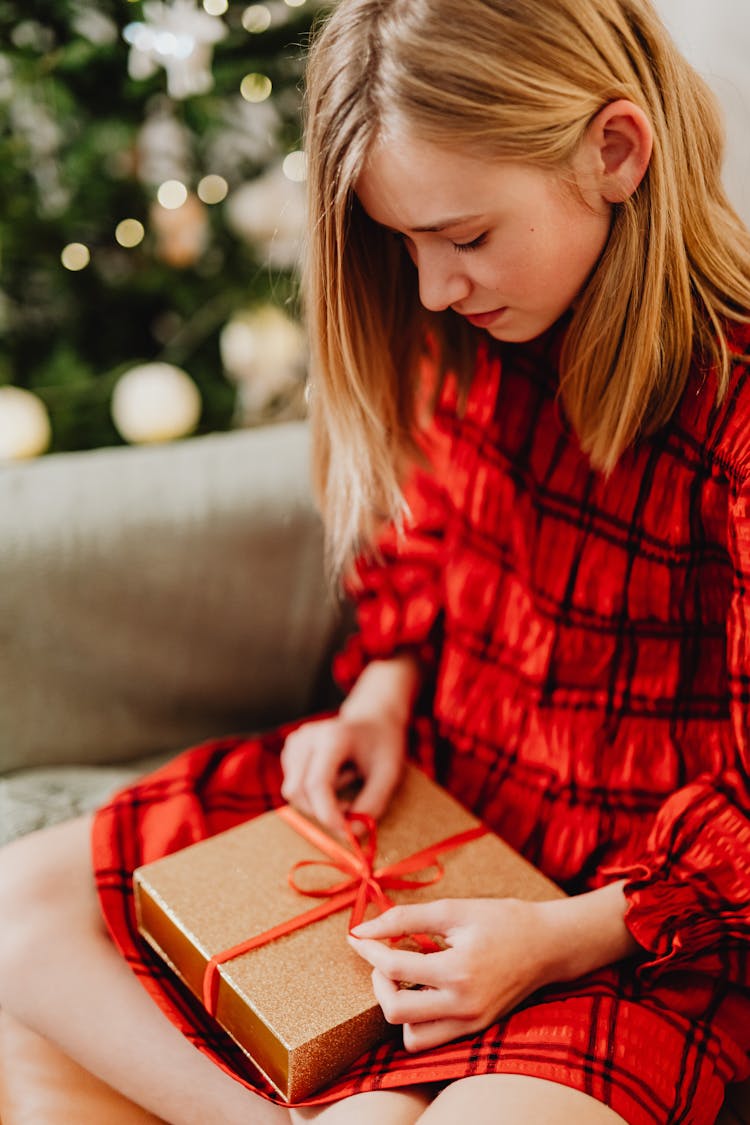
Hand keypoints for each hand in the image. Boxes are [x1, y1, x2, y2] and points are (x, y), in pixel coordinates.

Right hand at [280, 711, 405, 838]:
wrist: (373, 720)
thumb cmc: (383, 745)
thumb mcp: (389, 774)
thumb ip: (372, 805)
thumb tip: (351, 833)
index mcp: (333, 736)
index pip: (316, 784)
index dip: (327, 814)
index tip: (346, 831)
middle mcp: (307, 736)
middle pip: (299, 790)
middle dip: (323, 811)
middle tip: (352, 810)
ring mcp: (295, 742)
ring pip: (293, 791)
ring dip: (319, 801)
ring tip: (347, 780)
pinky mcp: (290, 750)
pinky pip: (293, 786)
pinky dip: (312, 793)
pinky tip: (333, 776)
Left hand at [347, 883, 639, 1051]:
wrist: (548, 944)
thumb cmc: (502, 920)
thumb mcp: (453, 909)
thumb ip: (404, 918)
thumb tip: (362, 928)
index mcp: (457, 971)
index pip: (394, 968)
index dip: (369, 949)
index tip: (358, 935)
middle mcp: (463, 1005)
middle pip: (395, 1011)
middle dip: (378, 982)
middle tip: (384, 957)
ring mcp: (470, 1022)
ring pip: (410, 1036)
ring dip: (397, 1007)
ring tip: (405, 977)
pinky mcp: (475, 1029)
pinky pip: (431, 1038)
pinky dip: (417, 1018)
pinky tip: (423, 988)